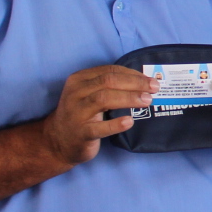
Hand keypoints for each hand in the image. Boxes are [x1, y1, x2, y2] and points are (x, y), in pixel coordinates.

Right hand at [43, 65, 158, 166]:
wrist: (58, 140)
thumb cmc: (81, 114)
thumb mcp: (90, 94)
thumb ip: (110, 86)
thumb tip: (144, 82)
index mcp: (79, 79)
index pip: (110, 71)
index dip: (133, 74)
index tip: (150, 80)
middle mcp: (75, 93)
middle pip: (108, 81)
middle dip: (134, 84)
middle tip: (153, 89)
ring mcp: (76, 113)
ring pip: (103, 99)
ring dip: (128, 98)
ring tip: (147, 101)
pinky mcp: (80, 133)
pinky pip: (98, 128)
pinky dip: (115, 124)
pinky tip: (129, 121)